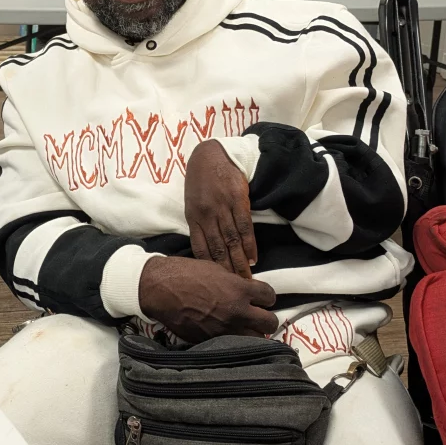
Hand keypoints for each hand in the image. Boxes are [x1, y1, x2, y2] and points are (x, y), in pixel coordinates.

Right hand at [138, 255, 277, 342]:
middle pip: (270, 323)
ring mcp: (225, 330)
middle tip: (258, 315)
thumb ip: (236, 282)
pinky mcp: (211, 341)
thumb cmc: (185, 273)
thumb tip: (247, 291)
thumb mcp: (216, 270)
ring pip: (256, 339)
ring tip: (244, 327)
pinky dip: (233, 339)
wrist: (159, 289)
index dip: (265, 296)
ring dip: (253, 332)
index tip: (260, 297)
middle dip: (266, 318)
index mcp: (240, 290)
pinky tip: (226, 331)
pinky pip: (232, 344)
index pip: (270, 296)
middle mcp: (237, 312)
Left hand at [184, 139, 257, 277]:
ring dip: (240, 263)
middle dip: (227, 272)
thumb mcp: (192, 202)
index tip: (217, 285)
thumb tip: (206, 250)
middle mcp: (207, 215)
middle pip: (218, 249)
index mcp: (193, 217)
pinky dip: (249, 245)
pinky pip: (244, 227)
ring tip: (246, 280)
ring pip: (232, 241)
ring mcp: (222, 207)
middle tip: (235, 290)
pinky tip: (253, 259)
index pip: (201, 249)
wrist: (212, 154)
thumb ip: (199, 224)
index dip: (210, 269)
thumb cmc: (201, 181)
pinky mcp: (237, 199)